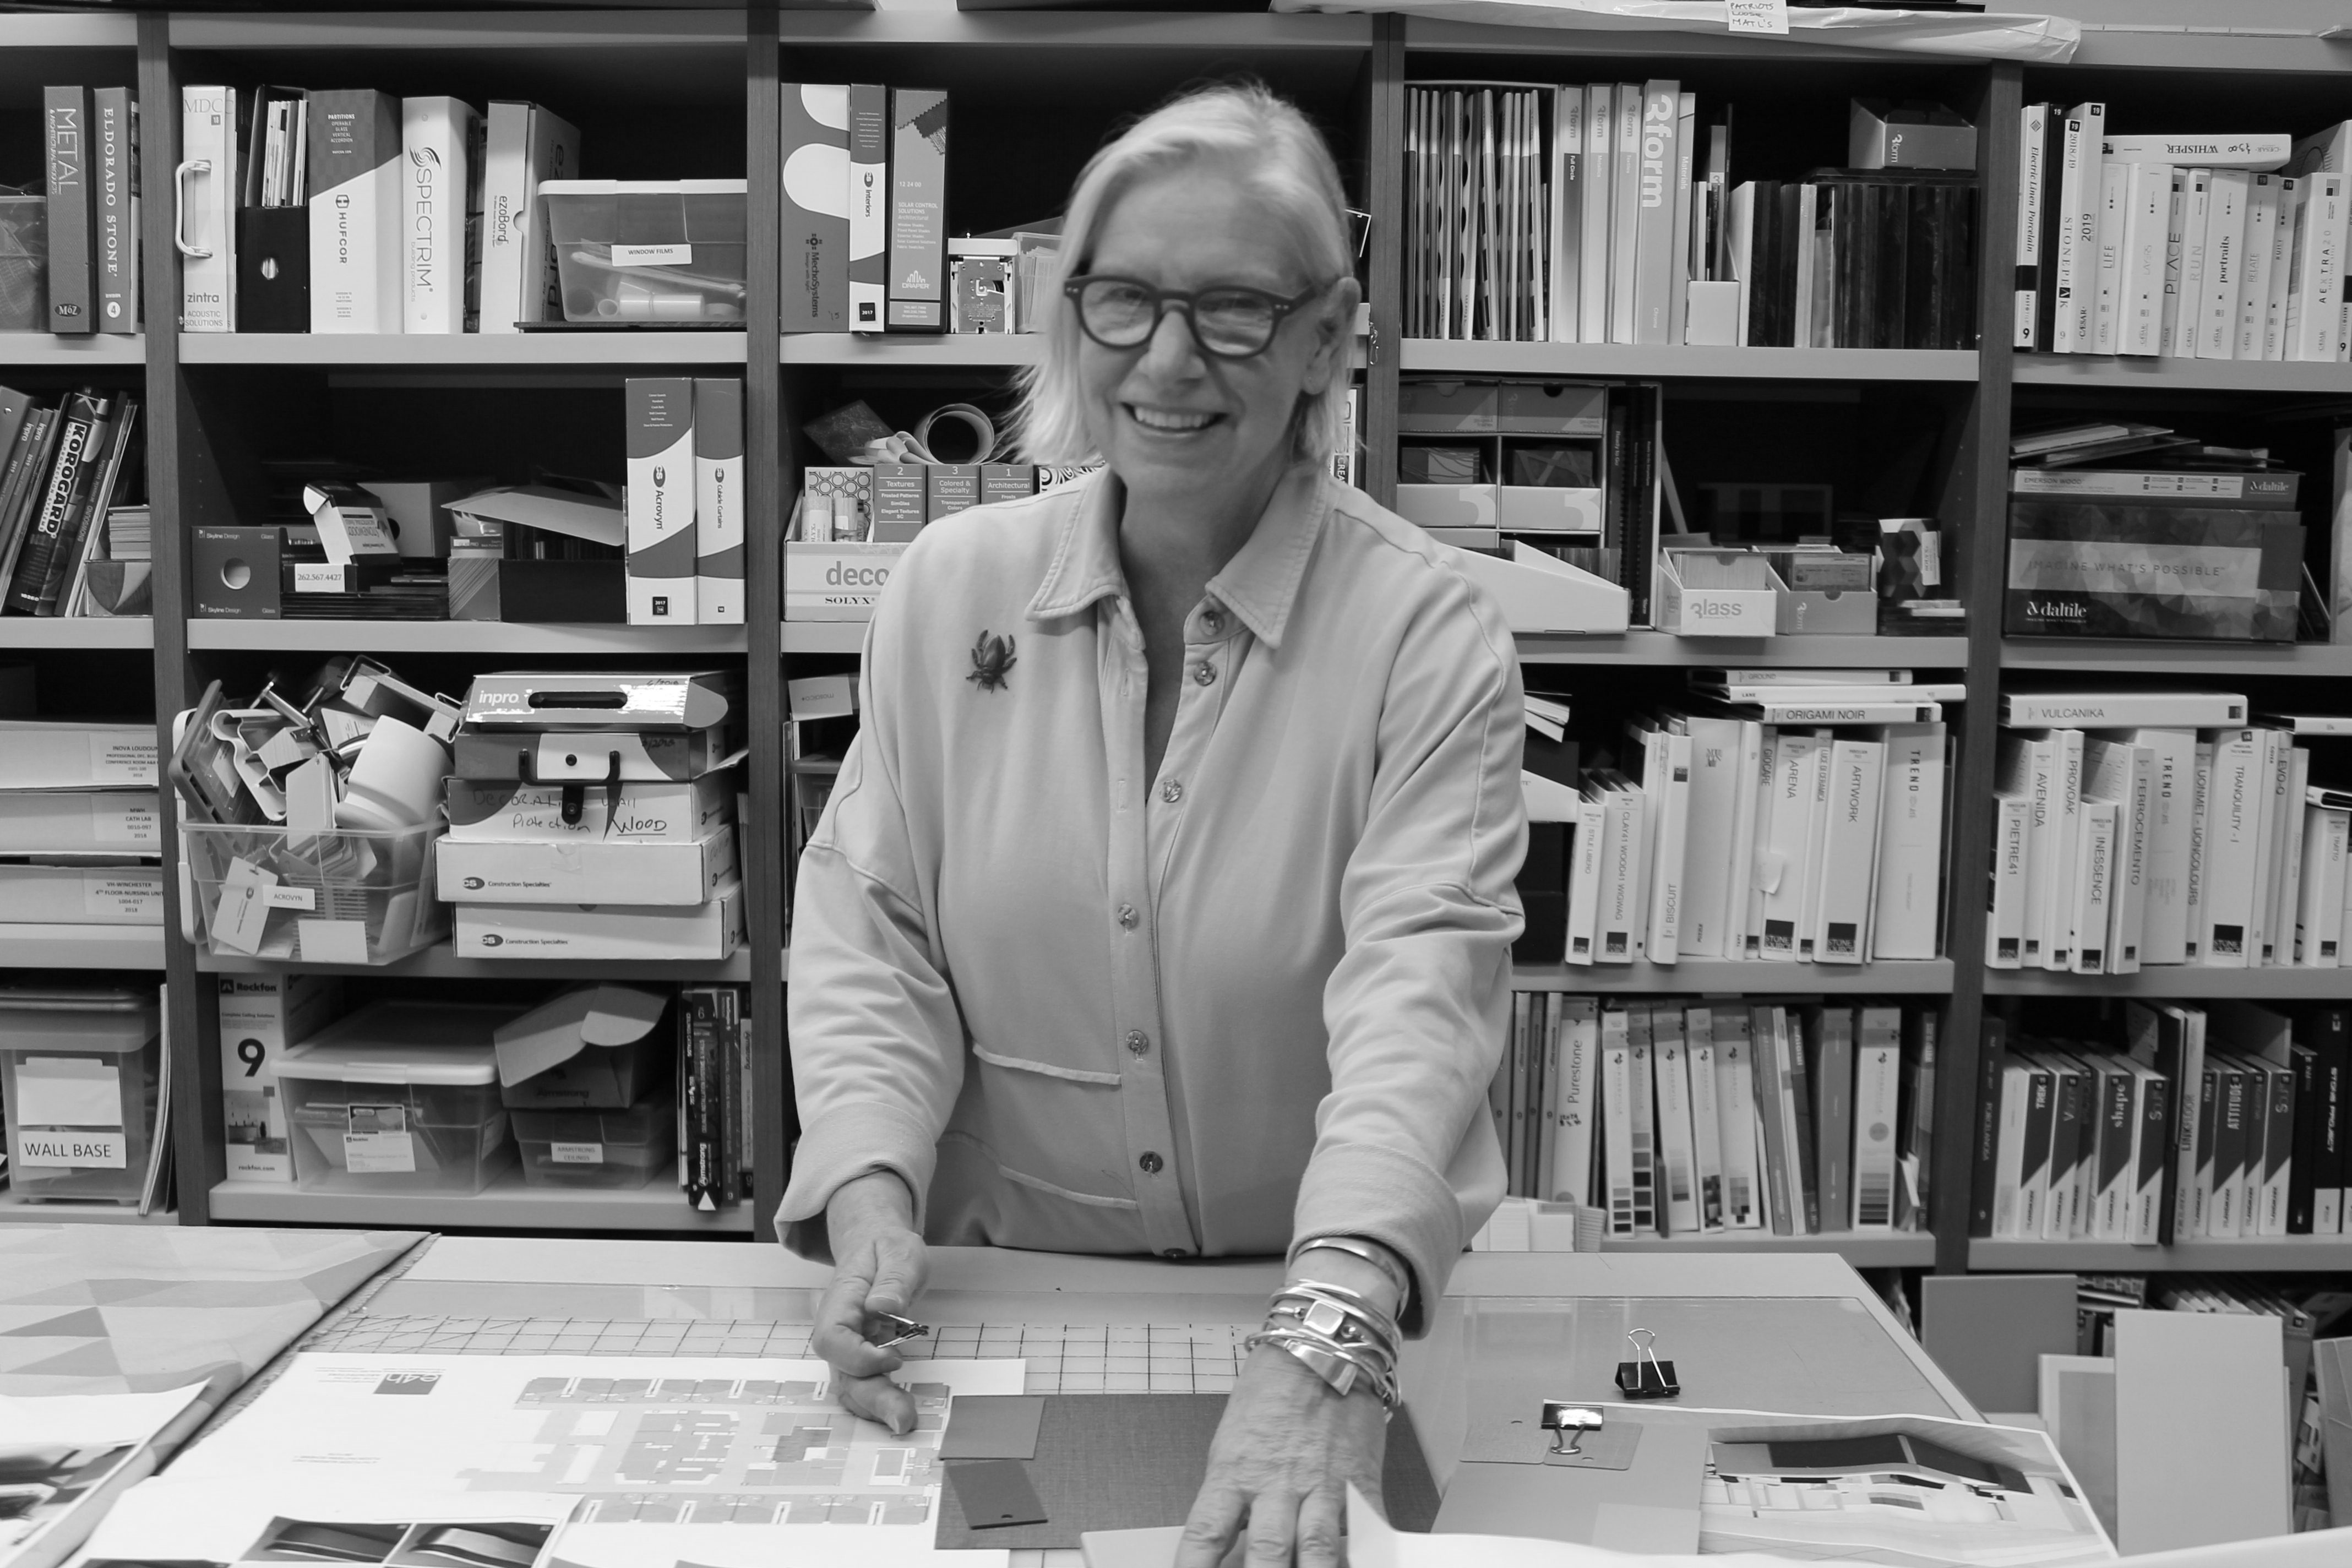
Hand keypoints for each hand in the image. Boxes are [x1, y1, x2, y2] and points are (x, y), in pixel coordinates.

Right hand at [808, 1170, 927, 1436]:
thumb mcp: (899, 1251)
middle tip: (904, 1420)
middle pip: (842, 1374)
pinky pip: (864, 1385)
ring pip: (851, 1387)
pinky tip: (900, 1412)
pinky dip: (879, 1403)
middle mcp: (839, 1330)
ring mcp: (849, 1348)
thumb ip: (893, 1279)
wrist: (875, 1245)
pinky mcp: (863, 1357)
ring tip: (905, 1421)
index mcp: (841, 1302)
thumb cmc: (886, 1248)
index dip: (858, 1357)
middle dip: (872, 1400)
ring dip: (876, 1408)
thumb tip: (883, 1308)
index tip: (895, 1356)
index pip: (832, 1340)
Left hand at [1176, 1342, 1386, 1567]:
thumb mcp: (1233, 1441)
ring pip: (1316, 1551)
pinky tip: (1362, 1564)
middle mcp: (1276, 1484)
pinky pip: (1366, 1531)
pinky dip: (1365, 1557)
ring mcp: (1321, 1486)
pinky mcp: (1360, 1483)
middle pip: (1266, 1553)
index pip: (1206, 1533)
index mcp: (1234, 1471)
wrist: (1320, 1347)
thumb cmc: (1272, 1392)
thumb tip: (1228, 1545)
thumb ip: (1233, 1495)